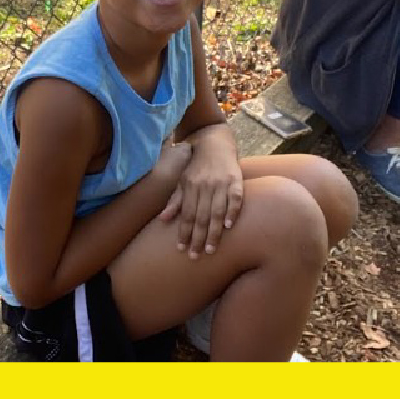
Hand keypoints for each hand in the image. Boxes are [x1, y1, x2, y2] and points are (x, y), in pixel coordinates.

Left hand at [158, 132, 242, 258]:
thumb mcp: (182, 180)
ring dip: (214, 232)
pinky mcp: (236, 179)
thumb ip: (175, 200)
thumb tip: (163, 219)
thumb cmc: (196, 166)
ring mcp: (221, 182)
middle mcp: (205, 185)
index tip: (182, 249)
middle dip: (198, 238)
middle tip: (195, 256)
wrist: (214, 142)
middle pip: (201, 216)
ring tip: (211, 250)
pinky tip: (229, 227)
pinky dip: (232, 212)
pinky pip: (235, 198)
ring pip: (217, 211)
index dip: (183, 232)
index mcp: (190, 186)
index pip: (186, 214)